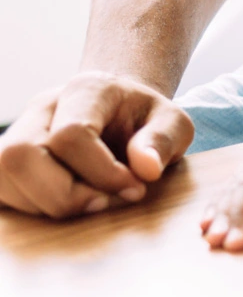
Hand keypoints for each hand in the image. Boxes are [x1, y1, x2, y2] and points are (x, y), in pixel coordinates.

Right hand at [0, 72, 193, 217]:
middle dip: (62, 195)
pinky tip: (66, 204)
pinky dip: (30, 206)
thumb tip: (146, 168)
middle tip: (103, 204)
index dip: (101, 172)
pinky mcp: (7, 160)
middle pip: (20, 154)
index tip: (134, 188)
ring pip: (2, 174)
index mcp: (86, 90)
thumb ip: (163, 140)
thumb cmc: (145, 120)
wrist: (121, 112)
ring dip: (44, 204)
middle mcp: (42, 107)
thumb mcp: (173, 123)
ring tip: (87, 203)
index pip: (71, 134)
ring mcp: (18, 131)